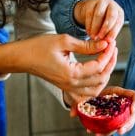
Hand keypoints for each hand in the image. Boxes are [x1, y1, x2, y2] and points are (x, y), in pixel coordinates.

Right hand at [0, 33, 116, 99]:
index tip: (111, 42)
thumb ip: (86, 45)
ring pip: (96, 89)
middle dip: (110, 63)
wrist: (22, 58)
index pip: (98, 67)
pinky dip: (96, 85)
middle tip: (112, 48)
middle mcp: (71, 84)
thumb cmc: (39, 47)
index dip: (107, 54)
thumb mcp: (64, 41)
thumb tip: (105, 45)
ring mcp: (68, 88)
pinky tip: (99, 73)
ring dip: (105, 75)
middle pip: (100, 79)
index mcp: (71, 73)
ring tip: (107, 58)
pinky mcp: (66, 88)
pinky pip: (86, 93)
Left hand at [69, 85, 134, 135]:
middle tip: (119, 131)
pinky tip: (96, 135)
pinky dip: (105, 133)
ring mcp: (119, 115)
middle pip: (132, 116)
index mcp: (121, 94)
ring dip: (113, 132)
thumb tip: (72, 114)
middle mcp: (122, 105)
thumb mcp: (86, 93)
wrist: (88, 95)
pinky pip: (113, 129)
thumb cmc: (92, 91)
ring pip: (123, 125)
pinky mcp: (114, 122)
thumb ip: (79, 102)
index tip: (133, 110)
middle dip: (128, 125)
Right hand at [74, 0, 124, 40]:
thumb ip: (109, 34)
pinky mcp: (91, 3)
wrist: (90, 11)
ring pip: (99, 15)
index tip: (108, 41)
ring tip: (93, 37)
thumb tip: (107, 44)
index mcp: (119, 13)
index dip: (114, 32)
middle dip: (106, 28)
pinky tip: (89, 32)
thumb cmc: (102, 22)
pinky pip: (90, 14)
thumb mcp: (109, 27)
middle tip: (100, 38)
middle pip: (111, 16)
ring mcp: (102, 2)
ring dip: (96, 27)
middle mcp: (112, 6)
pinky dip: (89, 25)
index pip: (119, 22)